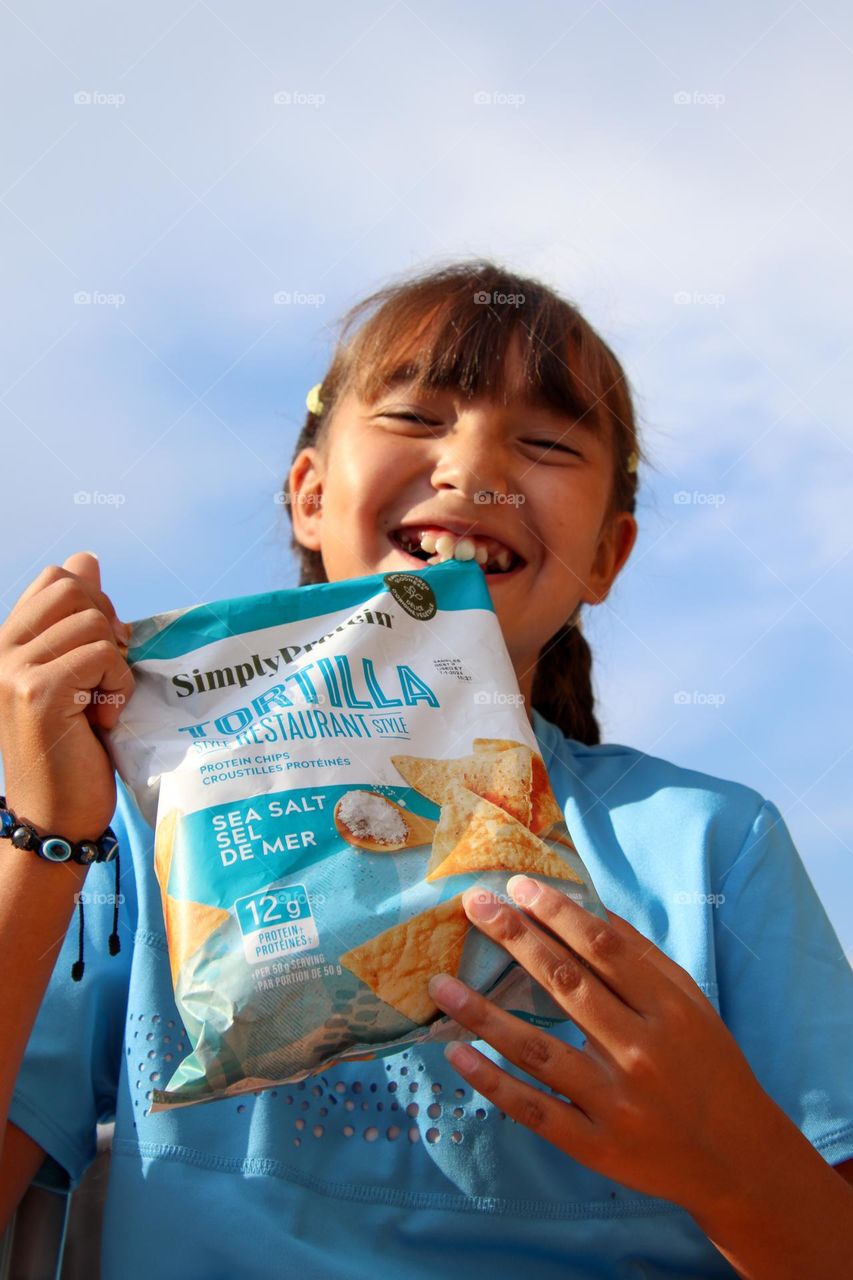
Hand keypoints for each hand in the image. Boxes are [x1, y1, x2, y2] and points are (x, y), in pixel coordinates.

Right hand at [0, 551, 133, 839]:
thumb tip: (87, 557)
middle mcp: (2, 651)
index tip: (103, 651)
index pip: (56, 579)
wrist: (56, 818)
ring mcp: (14, 670)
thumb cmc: (74, 751)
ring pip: (94, 623)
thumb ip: (79, 620)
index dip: (95, 603)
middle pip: (74, 588)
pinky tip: (103, 721)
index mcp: (9, 643)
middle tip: (106, 676)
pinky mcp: (37, 693)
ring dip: (116, 664)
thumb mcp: (77, 677)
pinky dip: (119, 686)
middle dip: (108, 625)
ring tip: (101, 704)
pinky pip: (103, 656)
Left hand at [428, 877, 776, 1217]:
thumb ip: (644, 959)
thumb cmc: (710, 1066)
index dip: (559, 912)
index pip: (604, 948)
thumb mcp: (692, 1004)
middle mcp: (639, 1051)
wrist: (738, 1160)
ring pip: (537, 1049)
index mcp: (667, 1009)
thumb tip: (591, 908)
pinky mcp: (594, 1145)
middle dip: (515, 939)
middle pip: (567, 984)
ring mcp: (615, 1101)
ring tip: (439, 983)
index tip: (518, 885)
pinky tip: (456, 1054)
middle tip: (473, 905)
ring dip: (483, 1013)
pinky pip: (534, 1109)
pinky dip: (492, 1082)